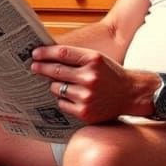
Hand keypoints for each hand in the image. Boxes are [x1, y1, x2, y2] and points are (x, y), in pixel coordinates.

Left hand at [30, 44, 149, 122]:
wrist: (131, 94)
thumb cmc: (110, 74)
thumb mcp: (97, 59)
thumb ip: (75, 57)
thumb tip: (47, 56)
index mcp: (93, 60)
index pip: (62, 53)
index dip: (45, 53)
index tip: (35, 53)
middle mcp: (90, 77)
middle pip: (56, 71)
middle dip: (41, 68)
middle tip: (34, 66)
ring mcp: (87, 96)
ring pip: (56, 89)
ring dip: (54, 86)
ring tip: (62, 84)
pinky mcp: (84, 112)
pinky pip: (62, 103)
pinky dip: (63, 99)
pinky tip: (72, 97)